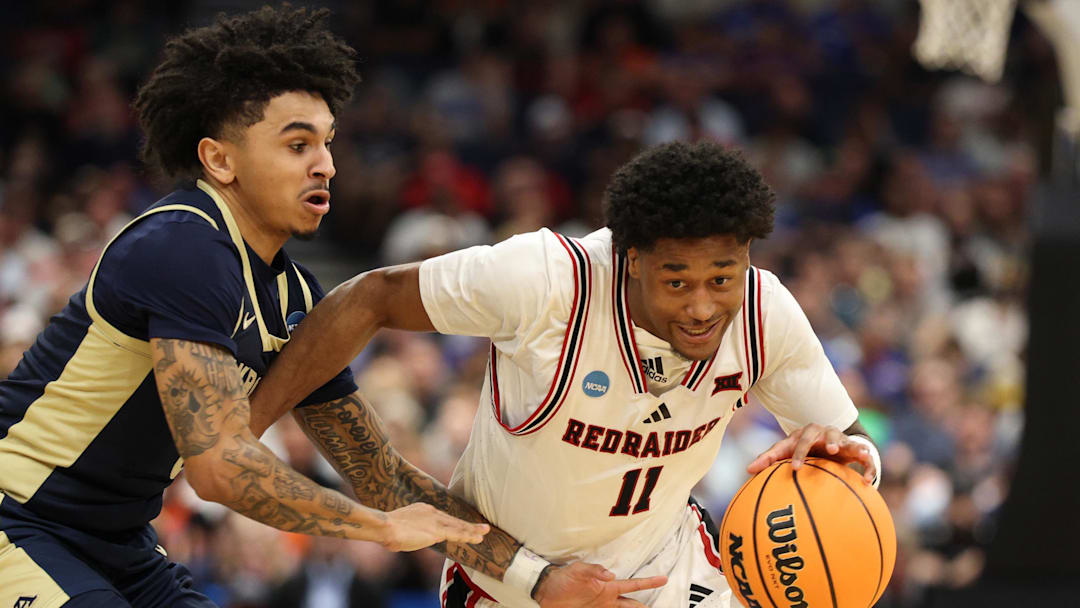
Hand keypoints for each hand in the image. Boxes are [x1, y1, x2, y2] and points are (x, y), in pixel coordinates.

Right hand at [379, 503, 488, 551]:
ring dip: (473, 529)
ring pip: (458, 526)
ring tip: (485, 531)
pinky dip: (469, 535)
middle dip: (467, 524)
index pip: (442, 517)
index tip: (461, 525)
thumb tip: (407, 538)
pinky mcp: (437, 531)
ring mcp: (436, 521)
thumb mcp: (399, 528)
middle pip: (453, 520)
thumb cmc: (386, 530)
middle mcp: (432, 512)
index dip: (453, 523)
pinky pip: (457, 534)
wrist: (385, 526)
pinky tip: (478, 538)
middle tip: (481, 526)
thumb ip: (408, 532)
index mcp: (422, 509)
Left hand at [533, 562, 667, 607]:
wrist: (546, 591)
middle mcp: (607, 599)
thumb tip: (610, 575)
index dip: (648, 583)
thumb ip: (594, 570)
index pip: (632, 585)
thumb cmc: (562, 578)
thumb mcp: (578, 570)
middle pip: (632, 605)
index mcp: (607, 587)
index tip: (663, 579)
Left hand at [746, 423, 876, 483]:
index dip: (798, 453)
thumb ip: (768, 459)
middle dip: (832, 441)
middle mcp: (827, 433)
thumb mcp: (785, 450)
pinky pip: (865, 458)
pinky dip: (869, 467)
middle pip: (830, 433)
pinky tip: (869, 482)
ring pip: (850, 442)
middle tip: (833, 451)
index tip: (795, 469)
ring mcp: (843, 441)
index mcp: (807, 433)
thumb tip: (748, 470)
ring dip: (855, 448)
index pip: (801, 440)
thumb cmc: (800, 448)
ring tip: (861, 456)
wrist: (823, 445)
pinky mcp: (855, 451)